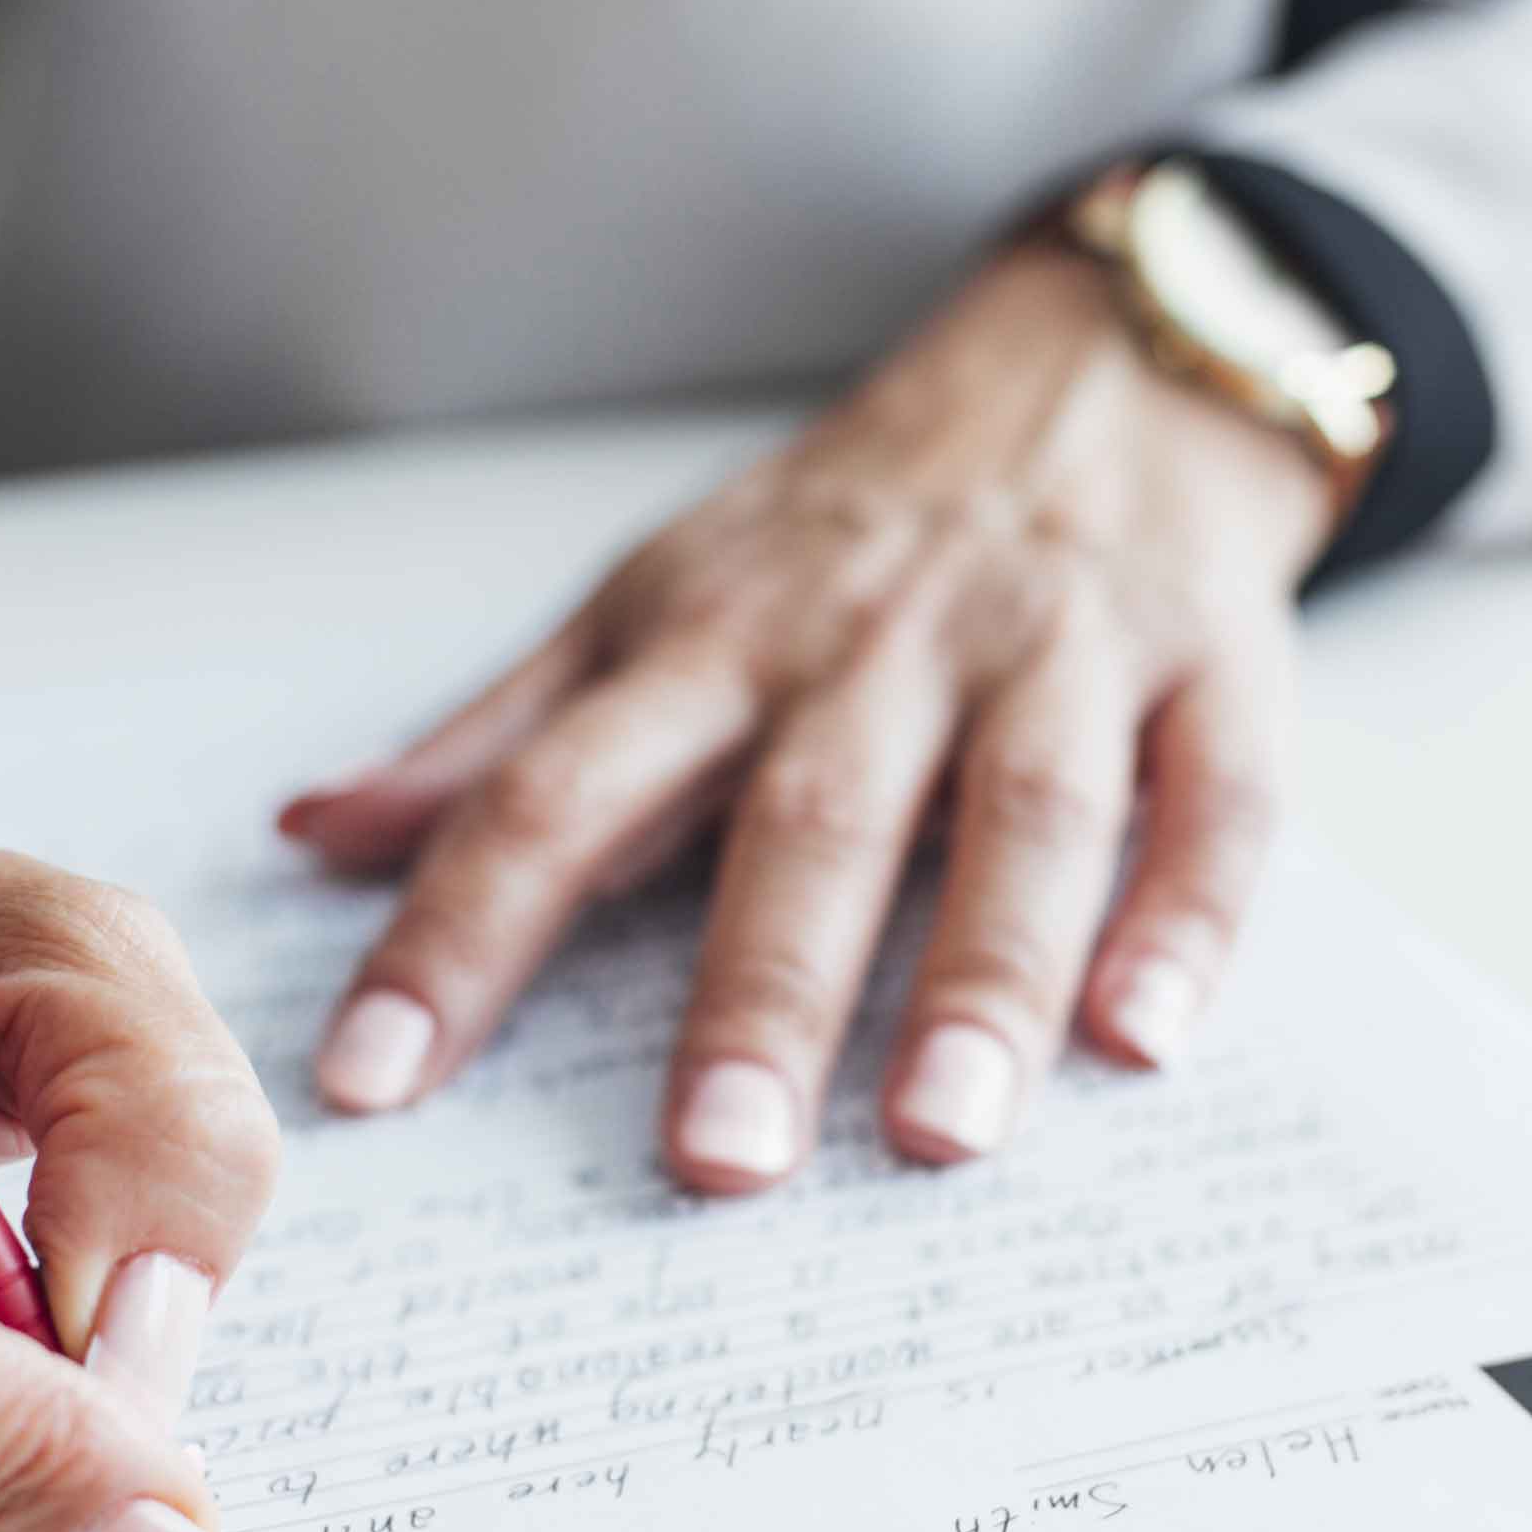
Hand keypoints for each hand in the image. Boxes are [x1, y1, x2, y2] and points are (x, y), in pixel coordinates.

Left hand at [282, 238, 1335, 1191]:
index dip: (460, 931)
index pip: (558, 793)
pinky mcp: (1213, 671)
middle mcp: (878, 647)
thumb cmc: (846, 534)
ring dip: (984, 973)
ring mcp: (1054, 652)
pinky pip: (1211, 796)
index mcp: (715, 642)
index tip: (373, 1081)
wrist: (1093, 373)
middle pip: (810, 820)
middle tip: (714, 1158)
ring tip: (942, 1131)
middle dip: (760, 990)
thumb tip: (318, 837)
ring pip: (1024, 812)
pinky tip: (1148, 1034)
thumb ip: (502, 739)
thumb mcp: (656, 604)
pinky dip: (1188, 913)